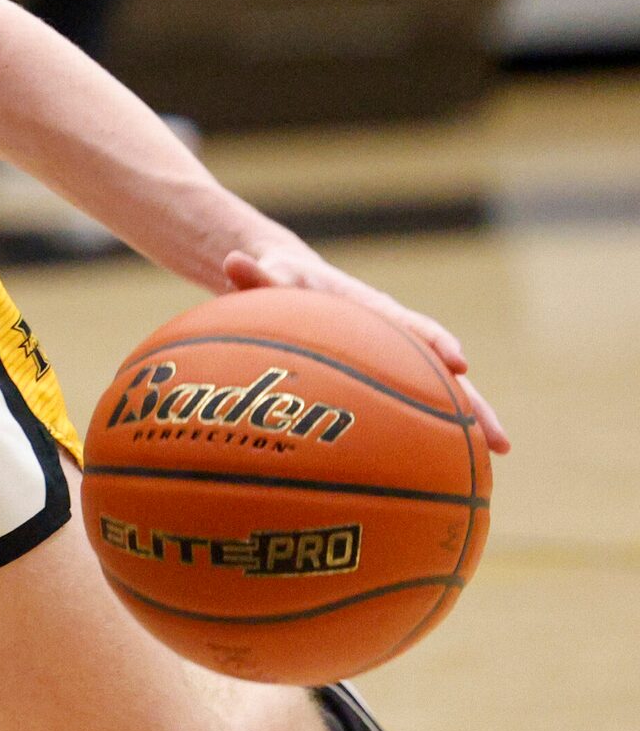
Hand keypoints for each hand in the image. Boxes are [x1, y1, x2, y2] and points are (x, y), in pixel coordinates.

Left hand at [221, 241, 509, 453]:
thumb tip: (230, 260)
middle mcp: (394, 336)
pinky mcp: (386, 380)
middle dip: (474, 403)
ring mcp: (396, 360)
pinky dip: (432, 432)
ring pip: (439, 395)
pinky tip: (448, 469)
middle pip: (442, 372)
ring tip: (495, 459)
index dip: (434, 341)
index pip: (410, 326)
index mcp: (372, 310)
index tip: (459, 361)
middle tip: (499, 441)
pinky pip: (414, 408)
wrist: (293, 280)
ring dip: (467, 423)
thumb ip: (255, 275)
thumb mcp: (269, 275)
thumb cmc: (282, 279)